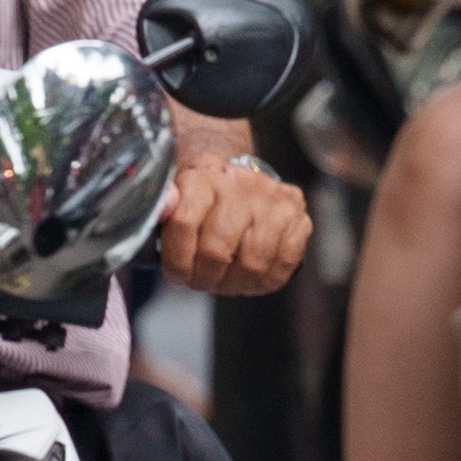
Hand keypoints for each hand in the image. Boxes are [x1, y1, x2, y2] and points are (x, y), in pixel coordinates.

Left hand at [152, 149, 311, 294]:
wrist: (235, 181)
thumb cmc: (201, 201)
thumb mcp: (173, 200)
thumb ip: (161, 207)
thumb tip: (162, 207)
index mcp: (202, 175)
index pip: (183, 223)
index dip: (177, 261)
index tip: (176, 275)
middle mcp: (240, 183)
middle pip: (217, 251)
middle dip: (205, 279)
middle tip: (200, 281)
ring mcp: (274, 200)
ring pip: (252, 264)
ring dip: (234, 285)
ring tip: (224, 282)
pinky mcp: (298, 217)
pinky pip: (283, 266)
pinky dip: (264, 283)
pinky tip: (249, 280)